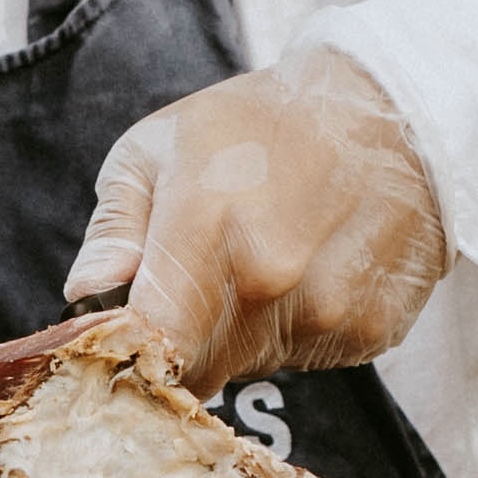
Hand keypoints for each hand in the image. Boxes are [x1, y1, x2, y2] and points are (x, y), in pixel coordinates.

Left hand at [63, 47, 448, 396]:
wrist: (392, 109)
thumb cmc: (258, 123)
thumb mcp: (159, 148)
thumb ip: (114, 230)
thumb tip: (85, 298)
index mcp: (207, 228)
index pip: (149, 349)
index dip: (131, 356)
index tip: (127, 343)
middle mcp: (272, 280)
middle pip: (198, 367)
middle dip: (186, 339)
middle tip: (201, 277)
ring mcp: (329, 311)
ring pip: (253, 364)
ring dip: (243, 331)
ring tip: (265, 257)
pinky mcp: (373, 328)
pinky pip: (308, 357)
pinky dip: (297, 327)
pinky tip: (311, 267)